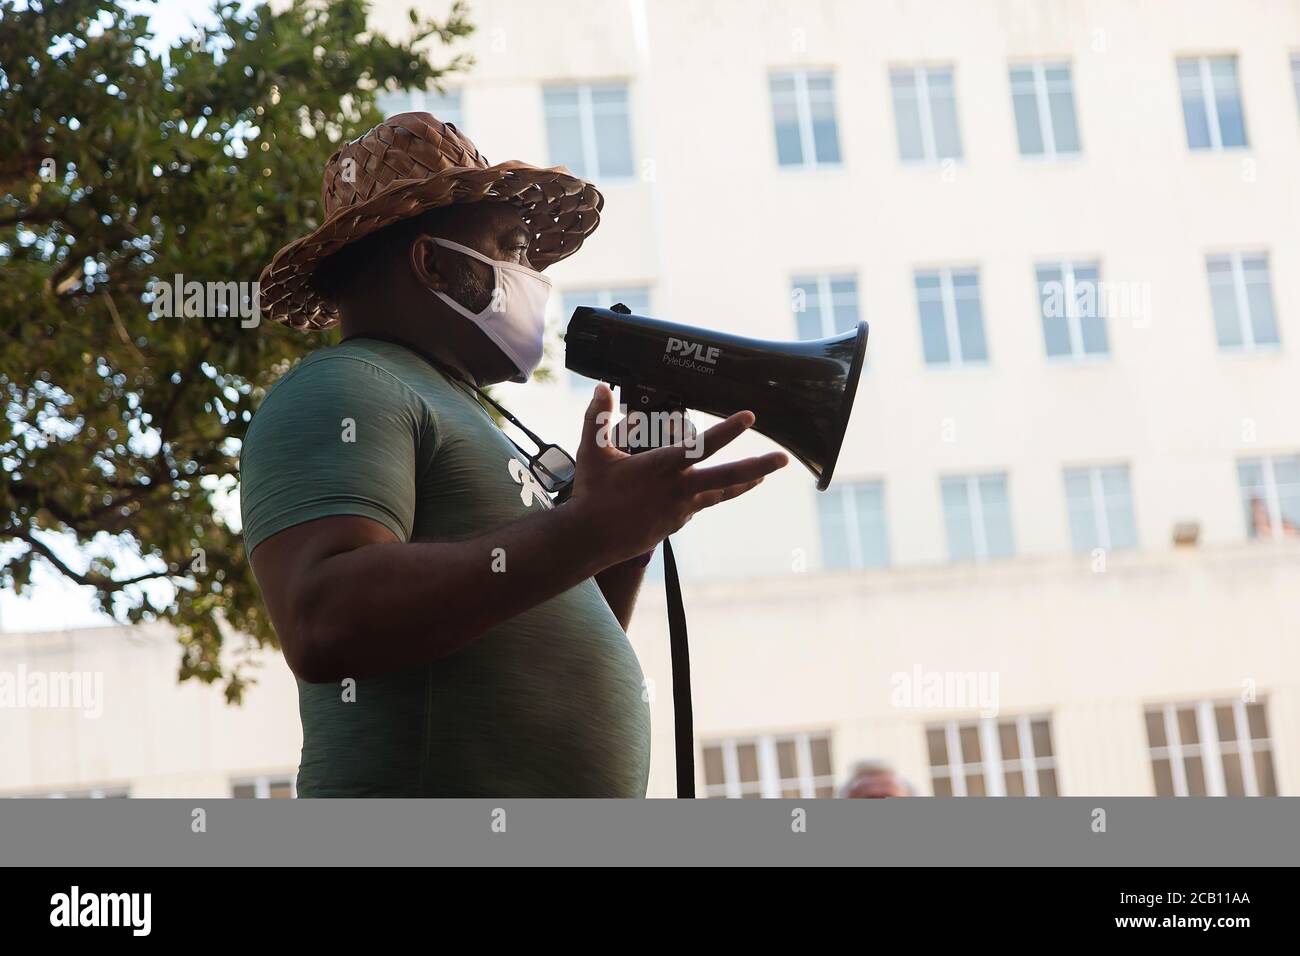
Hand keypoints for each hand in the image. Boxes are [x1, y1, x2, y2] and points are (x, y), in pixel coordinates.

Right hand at [569, 384, 788, 564]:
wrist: (591, 539)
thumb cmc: (591, 493)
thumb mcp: (592, 451)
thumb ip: (598, 418)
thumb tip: (601, 387)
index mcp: (662, 466)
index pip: (701, 446)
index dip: (728, 430)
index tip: (750, 417)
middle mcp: (678, 488)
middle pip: (728, 476)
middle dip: (758, 466)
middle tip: (783, 458)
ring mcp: (681, 509)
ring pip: (720, 493)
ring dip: (743, 483)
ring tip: (763, 477)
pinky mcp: (676, 524)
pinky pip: (698, 504)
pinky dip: (704, 495)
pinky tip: (706, 490)